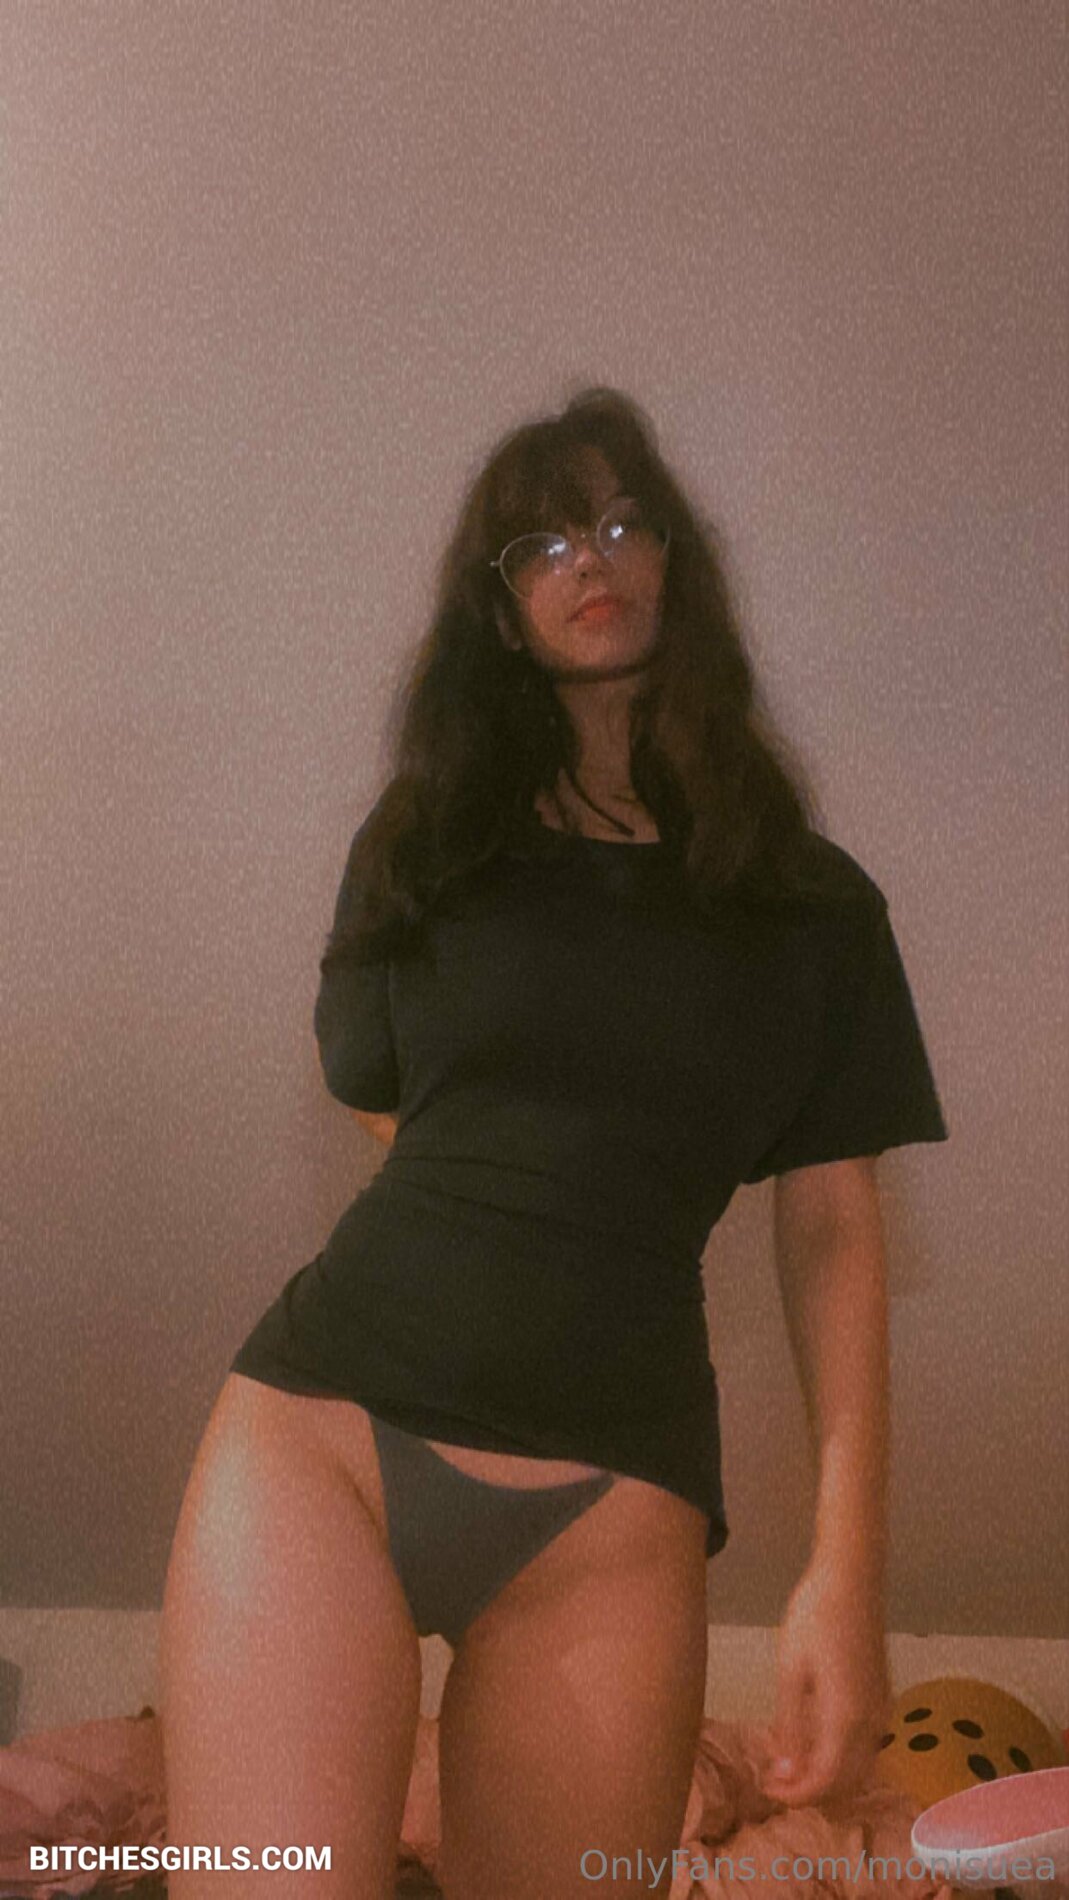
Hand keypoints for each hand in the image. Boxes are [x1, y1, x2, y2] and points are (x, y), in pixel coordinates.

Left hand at [756, 1564, 891, 1808]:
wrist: (852, 1578)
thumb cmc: (814, 1617)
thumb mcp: (792, 1672)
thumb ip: (792, 1727)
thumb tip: (786, 1773)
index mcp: (847, 1719)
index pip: (825, 1782)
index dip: (796, 1796)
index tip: (767, 1788)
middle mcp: (872, 1722)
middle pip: (848, 1783)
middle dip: (812, 1791)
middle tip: (775, 1780)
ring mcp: (882, 1709)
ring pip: (860, 1766)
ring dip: (829, 1776)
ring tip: (790, 1764)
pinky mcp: (883, 1696)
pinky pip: (866, 1745)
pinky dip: (842, 1757)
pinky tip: (815, 1742)